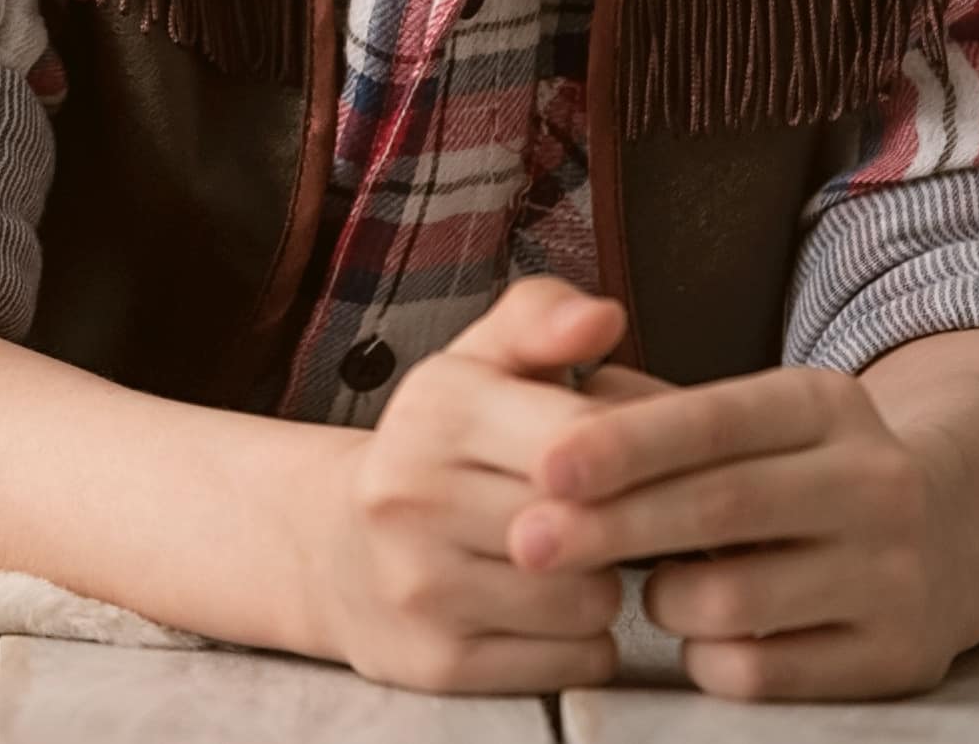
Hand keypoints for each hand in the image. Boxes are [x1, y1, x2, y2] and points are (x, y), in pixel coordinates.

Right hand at [310, 277, 632, 690]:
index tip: (646, 460)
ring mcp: (421, 585)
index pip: (581, 439)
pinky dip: (581, 643)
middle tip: (608, 513)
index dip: (634, 455)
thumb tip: (606, 315)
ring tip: (569, 562)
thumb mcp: (473, 367)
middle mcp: (414, 494)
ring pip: (590, 601)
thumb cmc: (435, 450)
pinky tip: (546, 613)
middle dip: (619, 522)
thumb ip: (540, 322)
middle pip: (591, 525)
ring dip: (601, 587)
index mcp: (433, 408)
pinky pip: (573, 664)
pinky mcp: (439, 663)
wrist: (332, 549)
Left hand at [513, 364, 964, 699]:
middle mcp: (875, 483)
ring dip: (661, 597)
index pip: (710, 421)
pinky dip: (706, 655)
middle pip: (721, 507)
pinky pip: (767, 671)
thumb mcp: (744, 411)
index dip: (622, 444)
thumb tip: (553, 399)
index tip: (543, 468)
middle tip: (529, 541)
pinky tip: (696, 634)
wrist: (945, 534)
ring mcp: (896, 575)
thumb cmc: (788, 466)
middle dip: (612, 525)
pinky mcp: (900, 658)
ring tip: (640, 587)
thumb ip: (647, 402)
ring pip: (738, 598)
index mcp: (824, 403)